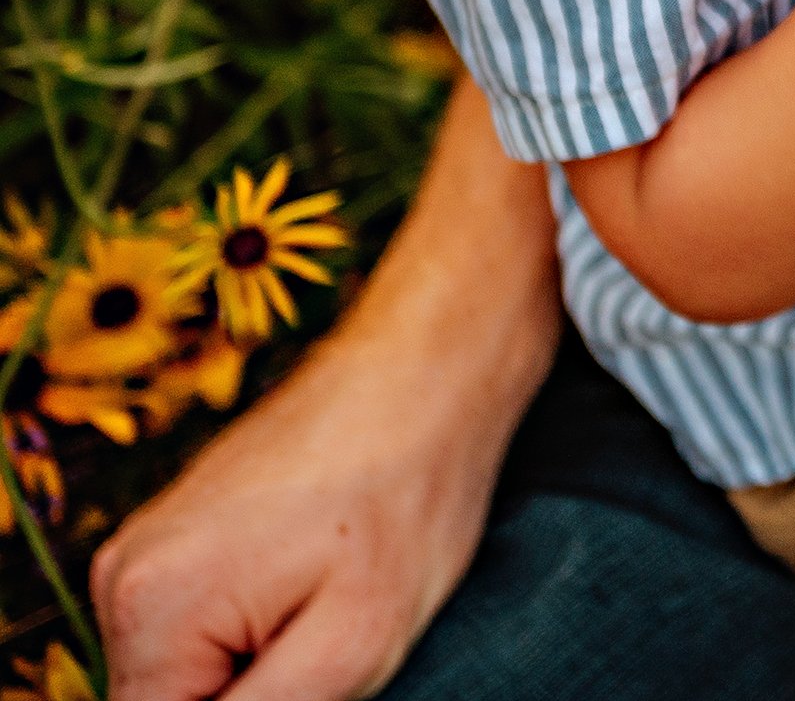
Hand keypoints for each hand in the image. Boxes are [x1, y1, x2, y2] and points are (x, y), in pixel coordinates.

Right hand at [94, 339, 508, 700]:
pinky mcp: (187, 532)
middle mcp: (124, 575)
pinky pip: (213, 618)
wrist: (429, 367)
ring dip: (268, 652)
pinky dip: (270, 617)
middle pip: (177, 698)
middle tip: (334, 628)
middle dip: (261, 687)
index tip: (311, 667)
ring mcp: (152, 546)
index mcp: (147, 610)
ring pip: (201, 662)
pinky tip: (327, 568)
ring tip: (335, 588)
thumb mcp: (351, 646)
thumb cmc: (408, 492)